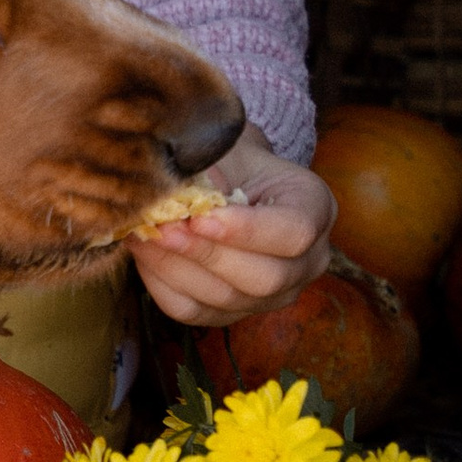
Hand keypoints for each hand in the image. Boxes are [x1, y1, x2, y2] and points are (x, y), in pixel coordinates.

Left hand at [133, 123, 335, 328]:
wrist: (228, 181)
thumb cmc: (232, 160)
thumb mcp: (229, 150)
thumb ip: (210, 167)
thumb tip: (175, 193)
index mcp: (315, 209)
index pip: (293, 233)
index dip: (246, 230)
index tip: (200, 216)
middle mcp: (306, 261)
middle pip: (264, 278)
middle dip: (206, 254)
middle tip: (163, 228)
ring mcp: (273, 295)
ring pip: (226, 299)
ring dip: (177, 269)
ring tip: (146, 236)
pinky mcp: (234, 312)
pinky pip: (195, 312)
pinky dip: (163, 285)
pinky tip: (146, 254)